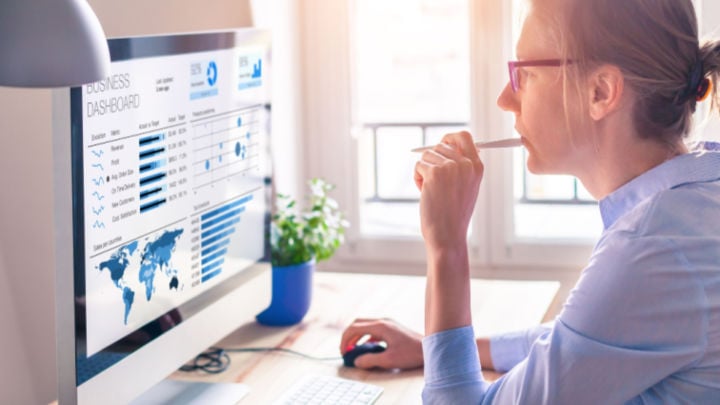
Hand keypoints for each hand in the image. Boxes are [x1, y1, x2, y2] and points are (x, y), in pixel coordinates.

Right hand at [339, 318, 423, 369]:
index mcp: (380, 326)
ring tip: (353, 350)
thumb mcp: (388, 360)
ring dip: (357, 336)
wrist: (430, 348)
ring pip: (365, 326)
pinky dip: (366, 337)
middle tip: (345, 349)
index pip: (354, 327)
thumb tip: (357, 361)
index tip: (343, 351)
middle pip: (358, 323)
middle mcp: (383, 321)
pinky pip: (373, 330)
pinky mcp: (392, 328)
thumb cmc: (411, 353)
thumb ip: (370, 360)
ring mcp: (388, 323)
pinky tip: (367, 348)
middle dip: (348, 336)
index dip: (345, 339)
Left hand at [413, 131, 483, 251]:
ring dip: (424, 172)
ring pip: (427, 156)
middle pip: (440, 146)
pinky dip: (417, 179)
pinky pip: (418, 166)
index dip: (449, 138)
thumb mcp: (466, 187)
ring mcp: (450, 167)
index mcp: (477, 167)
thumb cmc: (454, 214)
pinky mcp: (434, 173)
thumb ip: (461, 166)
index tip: (441, 143)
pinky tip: (425, 194)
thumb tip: (444, 145)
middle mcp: (466, 164)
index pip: (464, 136)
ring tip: (432, 191)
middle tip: (435, 183)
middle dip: (432, 161)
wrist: (448, 234)